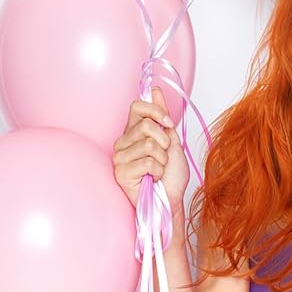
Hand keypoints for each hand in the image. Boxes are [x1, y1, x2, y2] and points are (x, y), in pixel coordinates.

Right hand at [112, 86, 189, 219]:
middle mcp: (123, 142)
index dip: (156, 112)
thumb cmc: (171, 176)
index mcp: (134, 132)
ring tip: (158, 170)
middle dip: (164, 142)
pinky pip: (147, 162)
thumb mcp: (171, 140)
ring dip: (162, 159)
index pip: (137, 107)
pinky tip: (153, 178)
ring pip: (149, 144)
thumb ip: (162, 117)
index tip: (169, 124)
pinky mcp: (121, 172)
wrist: (171, 201)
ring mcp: (120, 157)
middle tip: (164, 156)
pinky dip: (158, 171)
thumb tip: (155, 90)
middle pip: (146, 126)